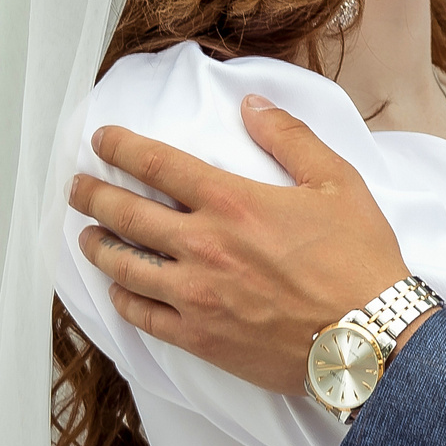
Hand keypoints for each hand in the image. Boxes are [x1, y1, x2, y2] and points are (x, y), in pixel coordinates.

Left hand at [67, 98, 413, 392]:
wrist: (368, 340)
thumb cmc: (359, 260)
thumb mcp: (337, 182)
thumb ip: (290, 138)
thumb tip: (251, 106)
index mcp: (232, 202)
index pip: (156, 164)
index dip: (120, 147)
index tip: (101, 140)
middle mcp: (203, 246)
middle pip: (126, 214)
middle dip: (93, 196)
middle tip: (77, 187)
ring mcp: (196, 296)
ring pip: (125, 267)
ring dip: (99, 247)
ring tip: (88, 237)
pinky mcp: (200, 338)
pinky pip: (143, 317)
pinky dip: (123, 300)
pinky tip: (119, 291)